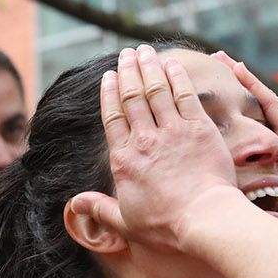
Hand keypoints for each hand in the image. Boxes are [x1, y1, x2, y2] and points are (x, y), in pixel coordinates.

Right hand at [70, 45, 235, 253]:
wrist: (203, 219)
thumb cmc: (166, 225)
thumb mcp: (125, 222)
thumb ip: (99, 209)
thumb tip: (74, 204)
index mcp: (124, 159)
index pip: (113, 117)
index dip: (110, 93)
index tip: (109, 77)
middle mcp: (145, 140)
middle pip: (133, 97)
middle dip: (129, 71)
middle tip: (127, 54)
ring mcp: (172, 131)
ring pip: (157, 90)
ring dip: (149, 67)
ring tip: (145, 51)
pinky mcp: (199, 128)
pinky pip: (185, 96)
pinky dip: (177, 77)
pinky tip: (173, 64)